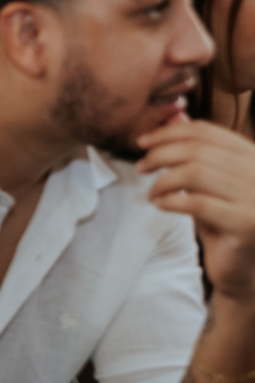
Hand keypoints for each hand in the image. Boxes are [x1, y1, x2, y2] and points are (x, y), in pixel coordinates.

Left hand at [137, 118, 254, 303]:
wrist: (242, 267)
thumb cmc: (222, 219)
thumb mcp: (206, 180)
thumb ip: (196, 150)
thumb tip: (174, 115)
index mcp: (252, 155)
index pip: (206, 132)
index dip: (169, 133)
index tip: (142, 142)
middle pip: (197, 150)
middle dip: (160, 155)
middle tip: (140, 167)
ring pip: (194, 174)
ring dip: (162, 181)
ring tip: (150, 192)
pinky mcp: (247, 223)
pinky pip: (198, 203)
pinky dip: (171, 201)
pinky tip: (160, 205)